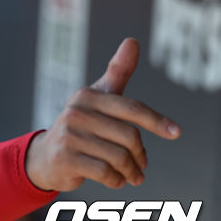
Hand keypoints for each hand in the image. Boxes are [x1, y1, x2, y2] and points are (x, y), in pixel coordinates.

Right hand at [25, 38, 180, 191]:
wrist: (45, 156)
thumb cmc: (80, 126)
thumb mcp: (97, 98)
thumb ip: (117, 72)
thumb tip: (132, 40)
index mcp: (87, 95)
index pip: (131, 108)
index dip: (156, 121)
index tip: (176, 133)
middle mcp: (75, 112)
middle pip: (129, 136)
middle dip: (141, 154)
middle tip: (143, 163)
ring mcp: (68, 135)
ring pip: (119, 157)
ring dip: (132, 171)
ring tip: (133, 175)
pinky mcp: (65, 157)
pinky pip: (105, 173)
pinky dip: (117, 180)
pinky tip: (117, 180)